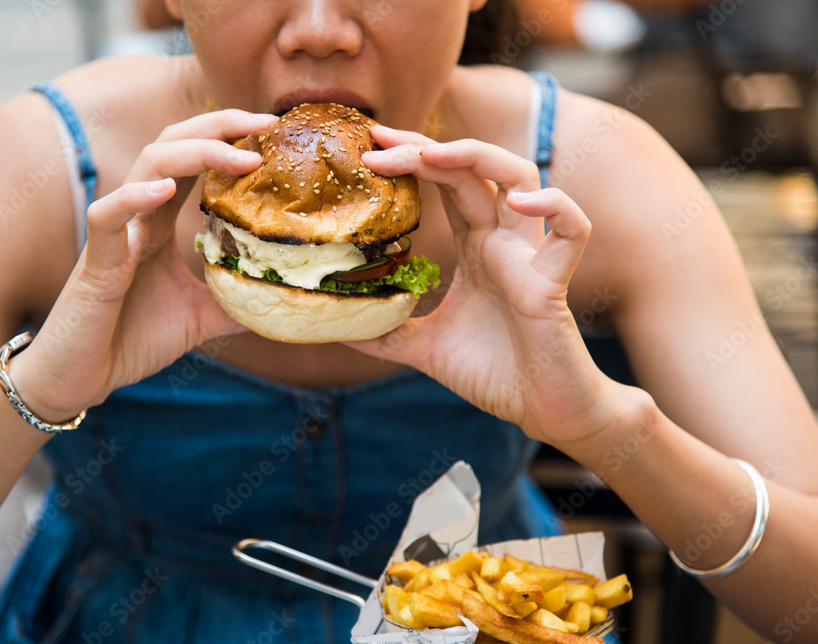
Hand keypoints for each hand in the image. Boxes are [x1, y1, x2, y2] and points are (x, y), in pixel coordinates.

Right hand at [11, 109, 278, 420]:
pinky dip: (134, 197)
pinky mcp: (94, 262)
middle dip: (221, 125)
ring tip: (239, 155)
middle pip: (174, 144)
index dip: (231, 137)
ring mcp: (116, 234)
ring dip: (195, 152)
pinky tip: (164, 188)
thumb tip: (284, 300)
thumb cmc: (130, 339)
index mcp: (161, 222)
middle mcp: (139, 216)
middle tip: (266, 122)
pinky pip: (108, 217)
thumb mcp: (200, 318)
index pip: (195, 159)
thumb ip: (235, 302)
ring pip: (147, 167)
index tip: (274, 131)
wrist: (80, 377)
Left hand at [348, 126, 618, 446]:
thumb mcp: (422, 349)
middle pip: (471, 169)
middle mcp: (502, 240)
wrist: (541, 410)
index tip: (368, 147)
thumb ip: (385, 333)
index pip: (444, 182)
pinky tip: (519, 204)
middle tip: (378, 141)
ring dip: (479, 157)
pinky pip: (572, 230)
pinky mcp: (554, 281)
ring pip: (522, 177)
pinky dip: (554, 207)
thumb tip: (335, 327)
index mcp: (475, 246)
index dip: (412, 157)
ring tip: (433, 154)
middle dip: (426, 148)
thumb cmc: (493, 372)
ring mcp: (530, 255)